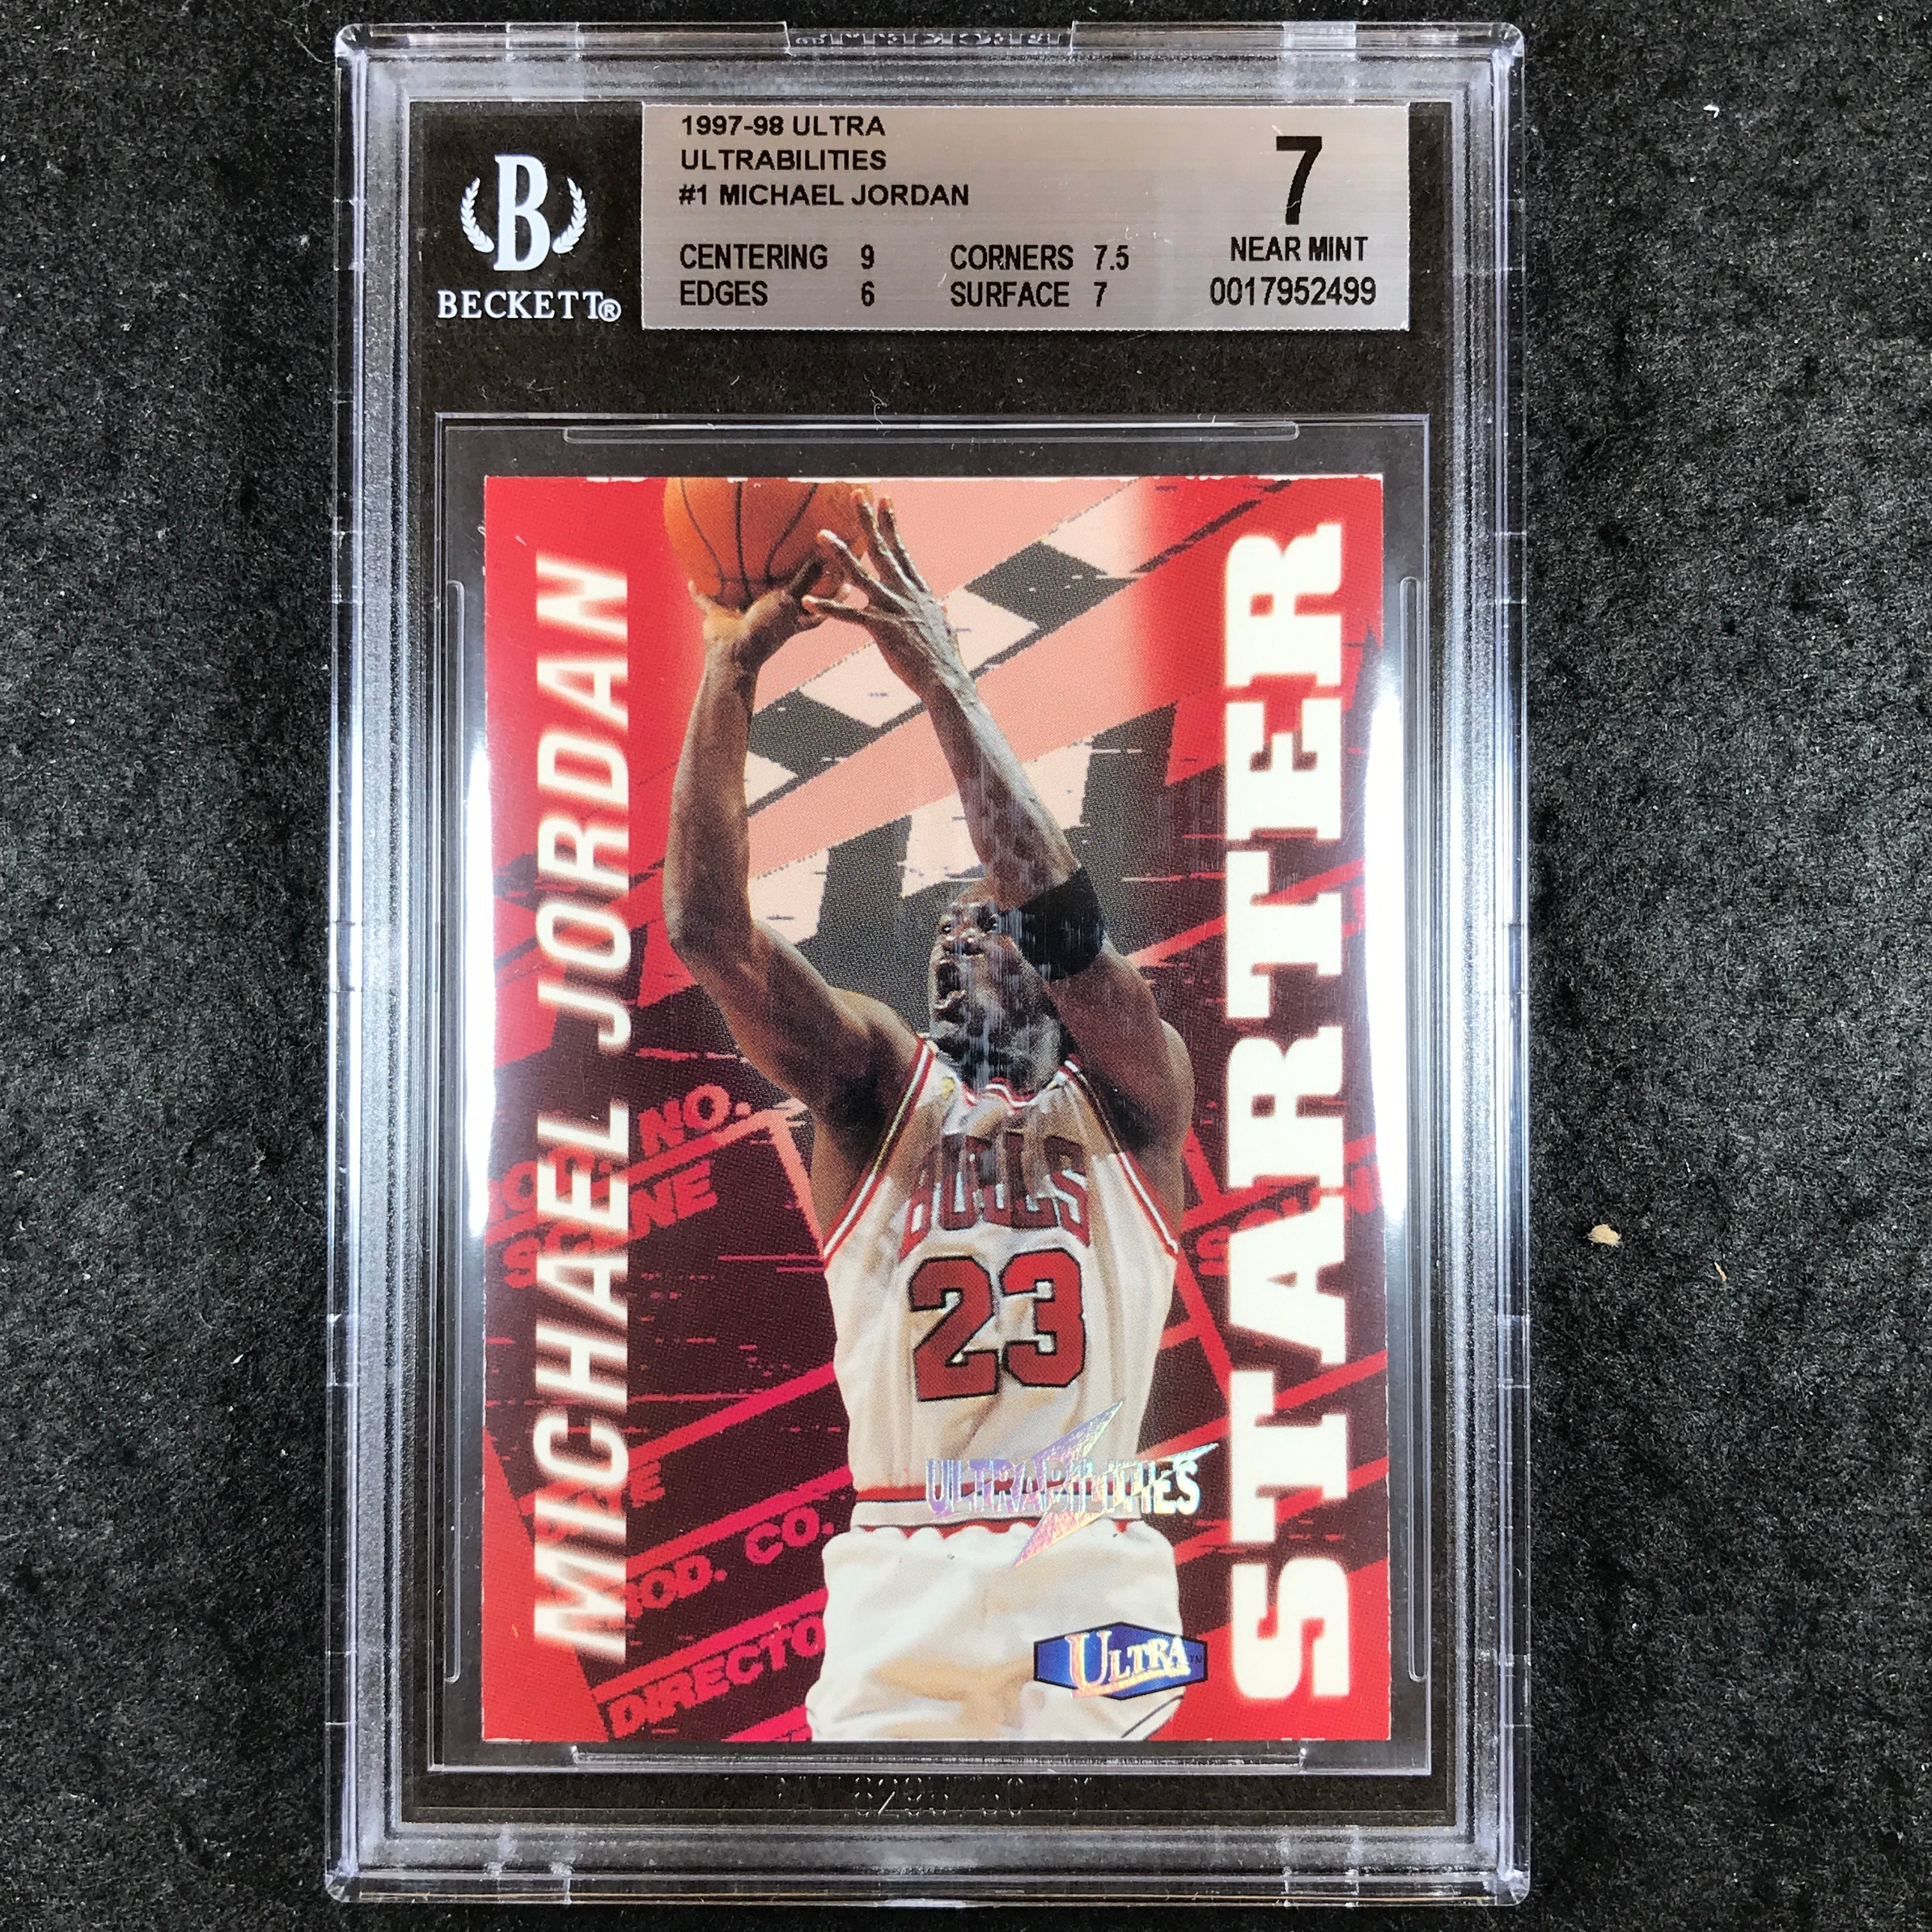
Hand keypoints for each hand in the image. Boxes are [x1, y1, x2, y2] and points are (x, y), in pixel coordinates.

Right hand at [693, 556, 827, 675]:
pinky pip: (706, 602)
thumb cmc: (766, 629)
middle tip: (781, 566)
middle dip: (779, 588)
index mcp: (787, 616)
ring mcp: (742, 617)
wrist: (735, 653)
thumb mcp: (790, 599)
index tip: (837, 579)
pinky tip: (691, 579)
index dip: (827, 596)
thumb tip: (824, 555)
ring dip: (737, 588)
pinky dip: (699, 593)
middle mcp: (767, 616)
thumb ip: (806, 578)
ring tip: (734, 568)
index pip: (813, 607)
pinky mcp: (719, 617)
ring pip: (741, 600)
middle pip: (776, 602)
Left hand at [805, 498, 965, 698]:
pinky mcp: (881, 628)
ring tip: (821, 535)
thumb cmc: (944, 660)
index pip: (901, 551)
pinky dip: (827, 607)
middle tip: (856, 495)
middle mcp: (905, 593)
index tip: (884, 501)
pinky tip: (807, 600)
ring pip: (860, 575)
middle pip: (882, 550)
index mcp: (918, 591)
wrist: (946, 679)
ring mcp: (893, 609)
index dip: (891, 524)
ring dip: (839, 554)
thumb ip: (942, 615)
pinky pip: (849, 615)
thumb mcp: (946, 630)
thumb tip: (945, 608)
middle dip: (868, 521)